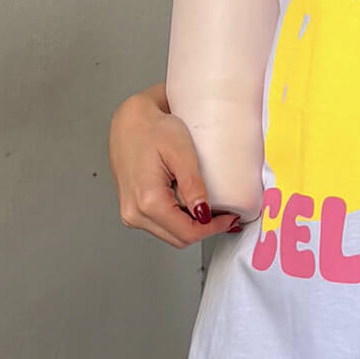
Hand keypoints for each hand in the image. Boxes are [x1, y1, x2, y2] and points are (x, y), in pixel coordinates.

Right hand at [108, 86, 243, 247]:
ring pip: (169, 234)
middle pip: (178, 238)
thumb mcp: (181, 153)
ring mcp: (130, 212)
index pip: (187, 232)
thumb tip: (205, 215)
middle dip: (204, 230)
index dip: (214, 228)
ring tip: (208, 209)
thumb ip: (193, 186)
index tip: (230, 218)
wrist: (129, 120)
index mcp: (147, 201)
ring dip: (190, 227)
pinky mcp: (131, 208)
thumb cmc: (151, 129)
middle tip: (224, 215)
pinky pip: (159, 225)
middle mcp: (134, 212)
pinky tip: (189, 206)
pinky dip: (177, 220)